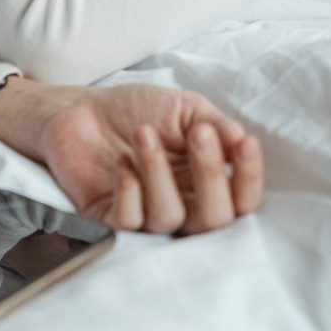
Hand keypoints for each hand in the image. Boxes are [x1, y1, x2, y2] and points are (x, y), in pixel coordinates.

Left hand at [0, 77, 262, 234]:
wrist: (81, 108)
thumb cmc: (137, 109)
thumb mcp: (185, 108)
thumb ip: (217, 125)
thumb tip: (241, 141)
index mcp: (206, 182)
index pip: (241, 199)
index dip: (249, 178)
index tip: (244, 144)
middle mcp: (182, 205)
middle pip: (214, 220)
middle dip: (211, 175)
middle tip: (197, 134)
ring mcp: (147, 216)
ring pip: (169, 218)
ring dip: (159, 172)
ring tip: (144, 133)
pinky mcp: (110, 220)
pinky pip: (129, 222)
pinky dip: (129, 191)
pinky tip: (122, 163)